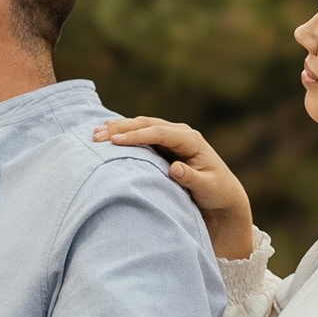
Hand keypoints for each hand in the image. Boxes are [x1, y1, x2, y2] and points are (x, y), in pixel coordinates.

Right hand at [93, 115, 254, 260]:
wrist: (222, 192)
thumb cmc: (216, 191)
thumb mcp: (207, 187)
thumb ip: (191, 178)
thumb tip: (174, 168)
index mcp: (191, 140)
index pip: (160, 132)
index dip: (137, 135)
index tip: (115, 140)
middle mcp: (180, 133)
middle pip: (147, 124)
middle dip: (121, 128)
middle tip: (97, 135)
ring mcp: (170, 136)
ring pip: (141, 125)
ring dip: (119, 128)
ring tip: (95, 133)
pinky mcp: (163, 143)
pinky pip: (141, 133)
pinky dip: (123, 132)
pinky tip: (106, 133)